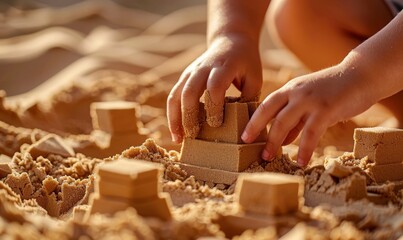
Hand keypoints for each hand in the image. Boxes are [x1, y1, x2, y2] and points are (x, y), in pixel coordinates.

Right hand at [167, 34, 261, 142]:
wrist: (231, 40)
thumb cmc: (246, 62)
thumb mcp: (254, 77)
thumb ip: (250, 99)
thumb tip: (245, 127)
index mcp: (223, 66)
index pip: (214, 87)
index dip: (213, 107)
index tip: (217, 124)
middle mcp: (203, 68)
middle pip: (189, 91)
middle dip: (189, 116)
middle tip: (194, 136)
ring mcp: (190, 72)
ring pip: (176, 95)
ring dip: (175, 118)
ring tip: (178, 139)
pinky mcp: (184, 77)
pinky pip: (173, 96)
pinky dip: (172, 115)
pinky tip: (177, 132)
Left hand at [242, 64, 375, 165]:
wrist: (361, 75)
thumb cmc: (334, 91)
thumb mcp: (309, 102)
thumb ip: (296, 119)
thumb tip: (282, 141)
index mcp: (290, 89)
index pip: (266, 104)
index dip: (253, 120)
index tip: (244, 135)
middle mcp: (296, 92)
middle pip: (269, 113)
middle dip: (257, 131)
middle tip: (248, 147)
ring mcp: (310, 99)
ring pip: (284, 122)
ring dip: (274, 142)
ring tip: (268, 158)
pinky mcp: (326, 108)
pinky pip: (311, 133)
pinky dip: (304, 149)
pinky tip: (301, 161)